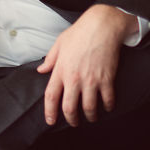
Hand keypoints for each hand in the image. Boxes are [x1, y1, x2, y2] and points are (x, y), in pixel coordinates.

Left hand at [37, 4, 136, 126]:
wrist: (102, 26)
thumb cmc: (79, 33)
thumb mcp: (59, 44)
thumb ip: (50, 59)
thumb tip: (41, 70)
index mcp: (61, 70)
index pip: (51, 96)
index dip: (50, 112)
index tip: (50, 121)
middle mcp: (74, 78)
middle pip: (70, 107)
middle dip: (71, 119)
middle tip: (74, 122)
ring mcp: (91, 80)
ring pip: (89, 108)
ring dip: (90, 116)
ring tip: (91, 118)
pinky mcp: (106, 79)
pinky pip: (107, 99)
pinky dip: (108, 106)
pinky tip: (107, 107)